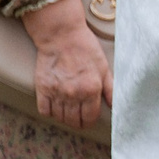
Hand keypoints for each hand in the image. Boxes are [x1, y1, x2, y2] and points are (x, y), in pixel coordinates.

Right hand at [21, 0, 108, 129]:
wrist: (62, 37)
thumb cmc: (86, 49)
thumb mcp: (104, 68)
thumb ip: (111, 89)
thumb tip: (117, 106)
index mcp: (91, 89)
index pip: (90, 117)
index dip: (90, 121)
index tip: (89, 120)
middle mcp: (74, 94)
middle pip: (74, 121)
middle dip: (78, 122)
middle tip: (79, 118)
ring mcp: (56, 92)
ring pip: (60, 118)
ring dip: (64, 118)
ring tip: (68, 112)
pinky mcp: (42, 89)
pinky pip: (44, 111)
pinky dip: (50, 112)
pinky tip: (55, 107)